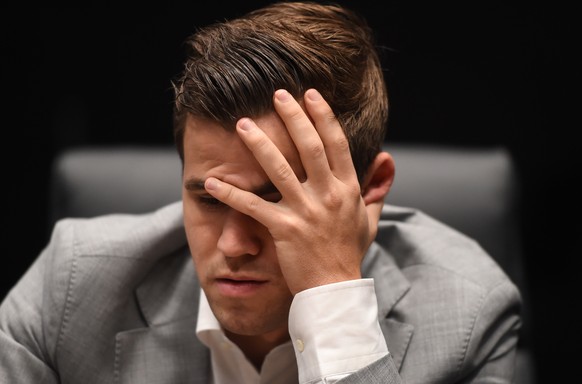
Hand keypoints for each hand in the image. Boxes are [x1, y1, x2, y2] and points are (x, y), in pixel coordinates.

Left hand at [204, 88, 370, 293]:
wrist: (335, 289)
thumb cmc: (349, 253)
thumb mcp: (370, 218)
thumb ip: (378, 187)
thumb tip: (387, 159)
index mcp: (348, 189)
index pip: (336, 143)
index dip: (323, 116)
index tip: (310, 94)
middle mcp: (328, 195)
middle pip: (309, 146)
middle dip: (293, 117)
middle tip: (277, 95)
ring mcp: (306, 211)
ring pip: (279, 169)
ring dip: (259, 144)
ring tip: (243, 124)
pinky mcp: (284, 229)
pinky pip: (253, 207)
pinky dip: (231, 194)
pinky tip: (211, 181)